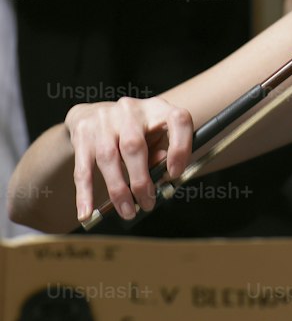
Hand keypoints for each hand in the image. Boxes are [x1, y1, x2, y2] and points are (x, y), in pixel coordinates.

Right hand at [66, 97, 193, 222]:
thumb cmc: (133, 131)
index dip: (180, 147)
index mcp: (157, 109)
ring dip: (118, 190)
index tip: (175, 174)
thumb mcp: (154, 136)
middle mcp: (130, 110)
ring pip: (108, 158)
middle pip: (134, 145)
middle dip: (141, 180)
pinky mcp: (82, 135)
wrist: (92, 114)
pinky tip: (87, 212)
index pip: (178, 120)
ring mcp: (103, 121)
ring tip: (127, 211)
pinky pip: (83, 168)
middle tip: (147, 203)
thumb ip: (160, 154)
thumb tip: (163, 175)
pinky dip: (85, 194)